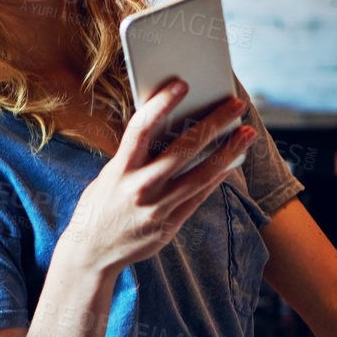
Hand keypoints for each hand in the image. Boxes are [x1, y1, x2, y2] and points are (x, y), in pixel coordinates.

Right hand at [60, 79, 256, 275]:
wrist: (90, 253)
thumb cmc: (101, 204)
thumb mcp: (109, 174)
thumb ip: (135, 155)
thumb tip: (170, 126)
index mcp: (119, 169)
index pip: (141, 128)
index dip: (161, 104)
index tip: (182, 84)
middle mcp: (139, 189)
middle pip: (183, 150)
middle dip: (213, 123)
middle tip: (236, 105)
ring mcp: (156, 210)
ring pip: (200, 176)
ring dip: (228, 152)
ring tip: (246, 134)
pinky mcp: (168, 227)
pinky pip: (198, 197)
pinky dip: (216, 178)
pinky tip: (231, 162)